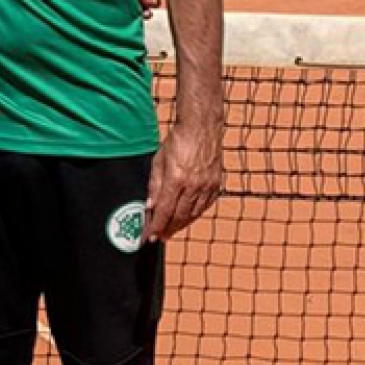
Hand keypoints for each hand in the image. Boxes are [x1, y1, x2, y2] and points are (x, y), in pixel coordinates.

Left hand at [144, 118, 222, 242]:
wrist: (202, 127)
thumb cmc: (177, 141)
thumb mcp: (158, 161)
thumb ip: (154, 185)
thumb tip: (149, 206)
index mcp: (176, 179)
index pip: (164, 210)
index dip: (155, 226)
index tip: (149, 237)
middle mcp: (193, 185)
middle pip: (178, 216)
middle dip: (167, 229)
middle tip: (158, 237)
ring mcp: (207, 186)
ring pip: (193, 214)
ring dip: (180, 225)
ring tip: (170, 231)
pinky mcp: (216, 184)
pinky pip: (204, 206)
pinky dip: (194, 215)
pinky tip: (186, 218)